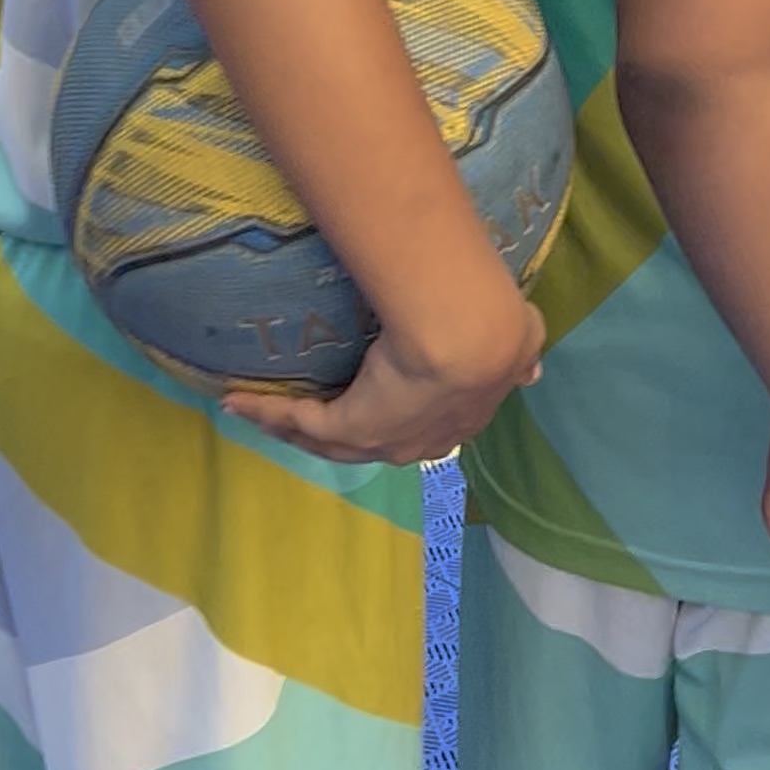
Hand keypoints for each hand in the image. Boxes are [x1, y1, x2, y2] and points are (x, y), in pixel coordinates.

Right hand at [226, 301, 544, 467]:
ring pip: (334, 441)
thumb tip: (530, 369)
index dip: (402, 421)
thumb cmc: (492, 325)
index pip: (423, 429)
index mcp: (459, 418)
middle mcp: (421, 440)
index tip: (382, 405)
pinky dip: (272, 413)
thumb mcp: (518, 339)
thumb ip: (522, 353)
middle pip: (374, 443)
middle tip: (308, 420)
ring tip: (261, 412)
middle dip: (345, 434)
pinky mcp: (351, 426)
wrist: (468, 334)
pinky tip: (239, 401)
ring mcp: (383, 439)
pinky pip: (304, 423)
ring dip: (297, 427)